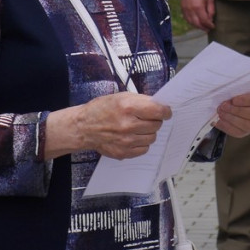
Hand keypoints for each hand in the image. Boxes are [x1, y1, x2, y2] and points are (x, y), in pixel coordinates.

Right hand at [45, 92, 171, 159]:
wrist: (84, 127)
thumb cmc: (102, 109)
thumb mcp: (122, 96)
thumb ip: (142, 101)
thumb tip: (160, 106)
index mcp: (128, 107)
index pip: (159, 111)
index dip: (165, 111)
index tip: (166, 112)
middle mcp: (128, 125)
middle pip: (157, 125)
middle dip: (155, 120)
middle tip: (147, 118)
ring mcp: (126, 141)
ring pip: (152, 138)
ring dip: (149, 132)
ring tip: (138, 127)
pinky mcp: (123, 152)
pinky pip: (144, 149)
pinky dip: (142, 143)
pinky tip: (133, 137)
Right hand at [180, 0, 214, 30]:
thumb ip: (211, 10)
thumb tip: (211, 19)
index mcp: (198, 7)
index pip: (204, 21)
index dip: (209, 25)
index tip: (213, 26)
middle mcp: (191, 10)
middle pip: (197, 24)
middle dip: (204, 28)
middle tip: (209, 29)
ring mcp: (185, 10)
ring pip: (191, 23)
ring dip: (198, 26)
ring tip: (203, 27)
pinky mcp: (182, 8)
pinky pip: (187, 19)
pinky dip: (192, 23)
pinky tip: (196, 23)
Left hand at [214, 84, 249, 137]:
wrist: (238, 97)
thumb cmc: (241, 88)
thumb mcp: (242, 83)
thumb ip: (238, 86)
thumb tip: (227, 92)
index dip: (247, 100)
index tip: (234, 100)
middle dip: (237, 111)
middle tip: (223, 106)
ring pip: (248, 125)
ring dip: (231, 119)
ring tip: (220, 112)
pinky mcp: (248, 130)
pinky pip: (239, 132)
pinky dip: (227, 127)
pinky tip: (218, 121)